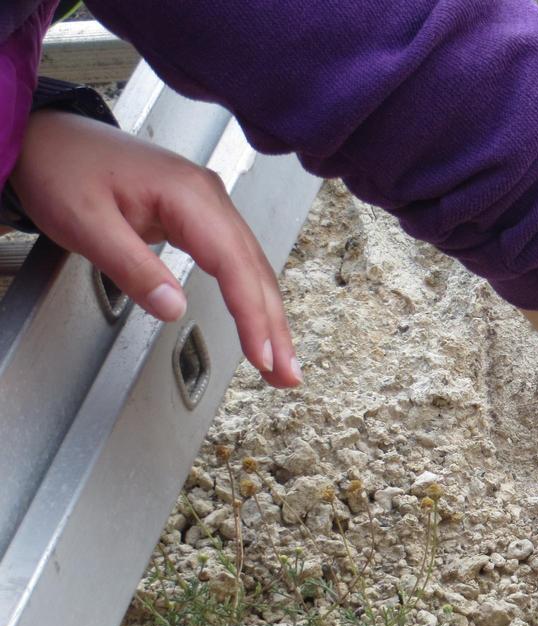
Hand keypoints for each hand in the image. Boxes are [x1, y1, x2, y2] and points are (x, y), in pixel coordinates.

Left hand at [9, 111, 299, 387]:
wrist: (49, 138)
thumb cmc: (63, 168)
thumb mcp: (86, 224)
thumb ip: (134, 268)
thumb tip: (174, 308)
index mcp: (188, 195)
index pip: (234, 265)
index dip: (251, 315)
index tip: (262, 355)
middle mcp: (209, 197)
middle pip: (255, 271)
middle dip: (275, 327)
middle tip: (287, 374)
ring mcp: (210, 205)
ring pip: (253, 269)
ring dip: (270, 317)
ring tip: (280, 362)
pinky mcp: (202, 216)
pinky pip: (238, 262)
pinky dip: (253, 297)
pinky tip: (261, 322)